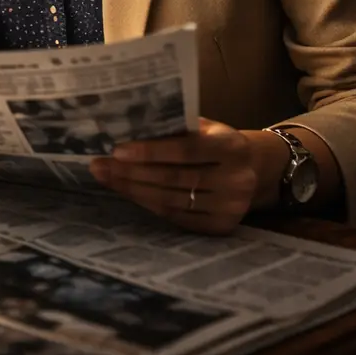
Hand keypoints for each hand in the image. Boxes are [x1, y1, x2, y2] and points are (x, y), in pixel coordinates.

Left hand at [88, 118, 258, 234]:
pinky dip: (149, 204)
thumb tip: (126, 128)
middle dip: (132, 172)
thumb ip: (175, 128)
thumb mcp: (205, 127)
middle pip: (175, 178)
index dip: (151, 152)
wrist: (254, 169)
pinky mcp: (222, 227)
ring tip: (107, 179)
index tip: (117, 151)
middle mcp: (237, 179)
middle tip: (100, 166)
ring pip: (172, 201)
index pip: (187, 150)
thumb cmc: (216, 142)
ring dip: (134, 190)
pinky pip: (177, 218)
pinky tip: (129, 193)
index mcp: (232, 147)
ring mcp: (231, 207)